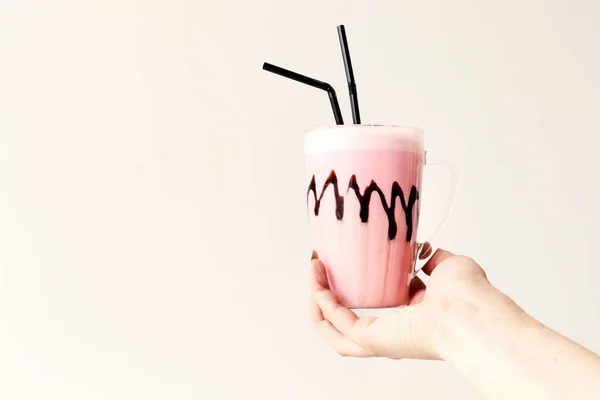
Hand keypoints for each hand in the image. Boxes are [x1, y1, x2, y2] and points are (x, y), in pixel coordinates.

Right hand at [309, 246, 499, 359]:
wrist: (472, 312)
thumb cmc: (469, 297)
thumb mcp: (449, 266)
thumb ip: (433, 258)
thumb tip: (423, 249)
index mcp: (409, 319)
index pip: (372, 307)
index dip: (353, 285)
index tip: (343, 262)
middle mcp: (391, 333)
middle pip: (344, 321)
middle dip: (326, 294)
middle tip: (319, 268)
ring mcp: (379, 340)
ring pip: (333, 327)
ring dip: (317, 299)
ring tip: (312, 271)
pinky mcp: (371, 339)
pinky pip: (335, 322)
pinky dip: (322, 301)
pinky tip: (317, 279)